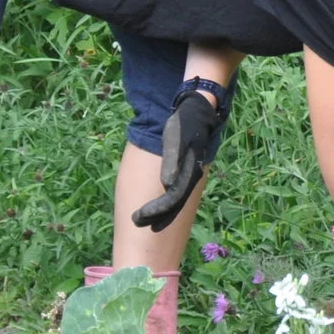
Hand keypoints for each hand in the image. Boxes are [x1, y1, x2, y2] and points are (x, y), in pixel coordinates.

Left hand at [132, 78, 230, 230]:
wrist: (198, 112)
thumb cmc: (183, 124)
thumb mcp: (176, 138)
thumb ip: (172, 161)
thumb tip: (167, 184)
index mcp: (190, 172)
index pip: (172, 199)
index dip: (156, 211)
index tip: (138, 217)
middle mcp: (191, 177)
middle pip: (174, 204)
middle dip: (156, 216)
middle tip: (135, 221)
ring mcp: (190, 175)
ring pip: (176, 201)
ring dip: (161, 212)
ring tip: (142, 219)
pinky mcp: (186, 171)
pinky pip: (176, 192)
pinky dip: (166, 202)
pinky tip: (158, 205)